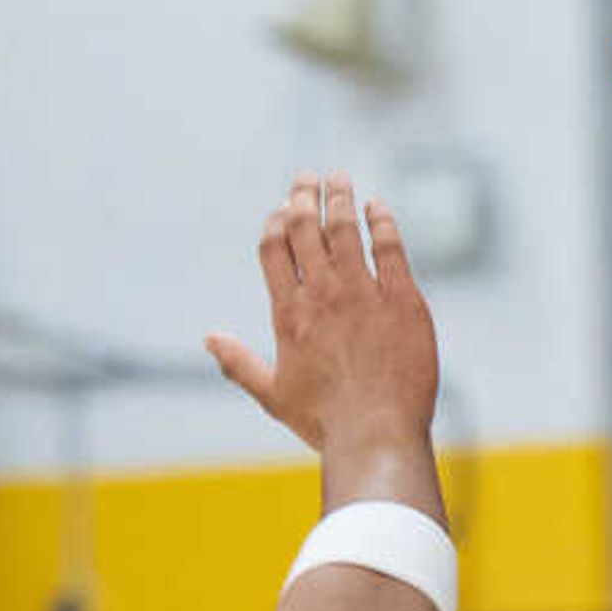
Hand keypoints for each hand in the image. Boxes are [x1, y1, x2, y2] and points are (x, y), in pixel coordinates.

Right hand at [206, 176, 440, 471]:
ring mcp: (363, 293)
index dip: (275, 220)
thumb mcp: (272, 395)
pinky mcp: (403, 299)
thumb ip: (238, 363)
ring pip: (346, 229)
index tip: (282, 205)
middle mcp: (322, 295)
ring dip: (340, 198)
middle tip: (307, 177)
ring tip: (338, 178)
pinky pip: (390, 247)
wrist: (377, 433)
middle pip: (306, 229)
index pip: (274, 248)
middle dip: (303, 197)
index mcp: (289, 313)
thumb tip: (209, 339)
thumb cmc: (325, 421)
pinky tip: (378, 207)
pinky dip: (382, 221)